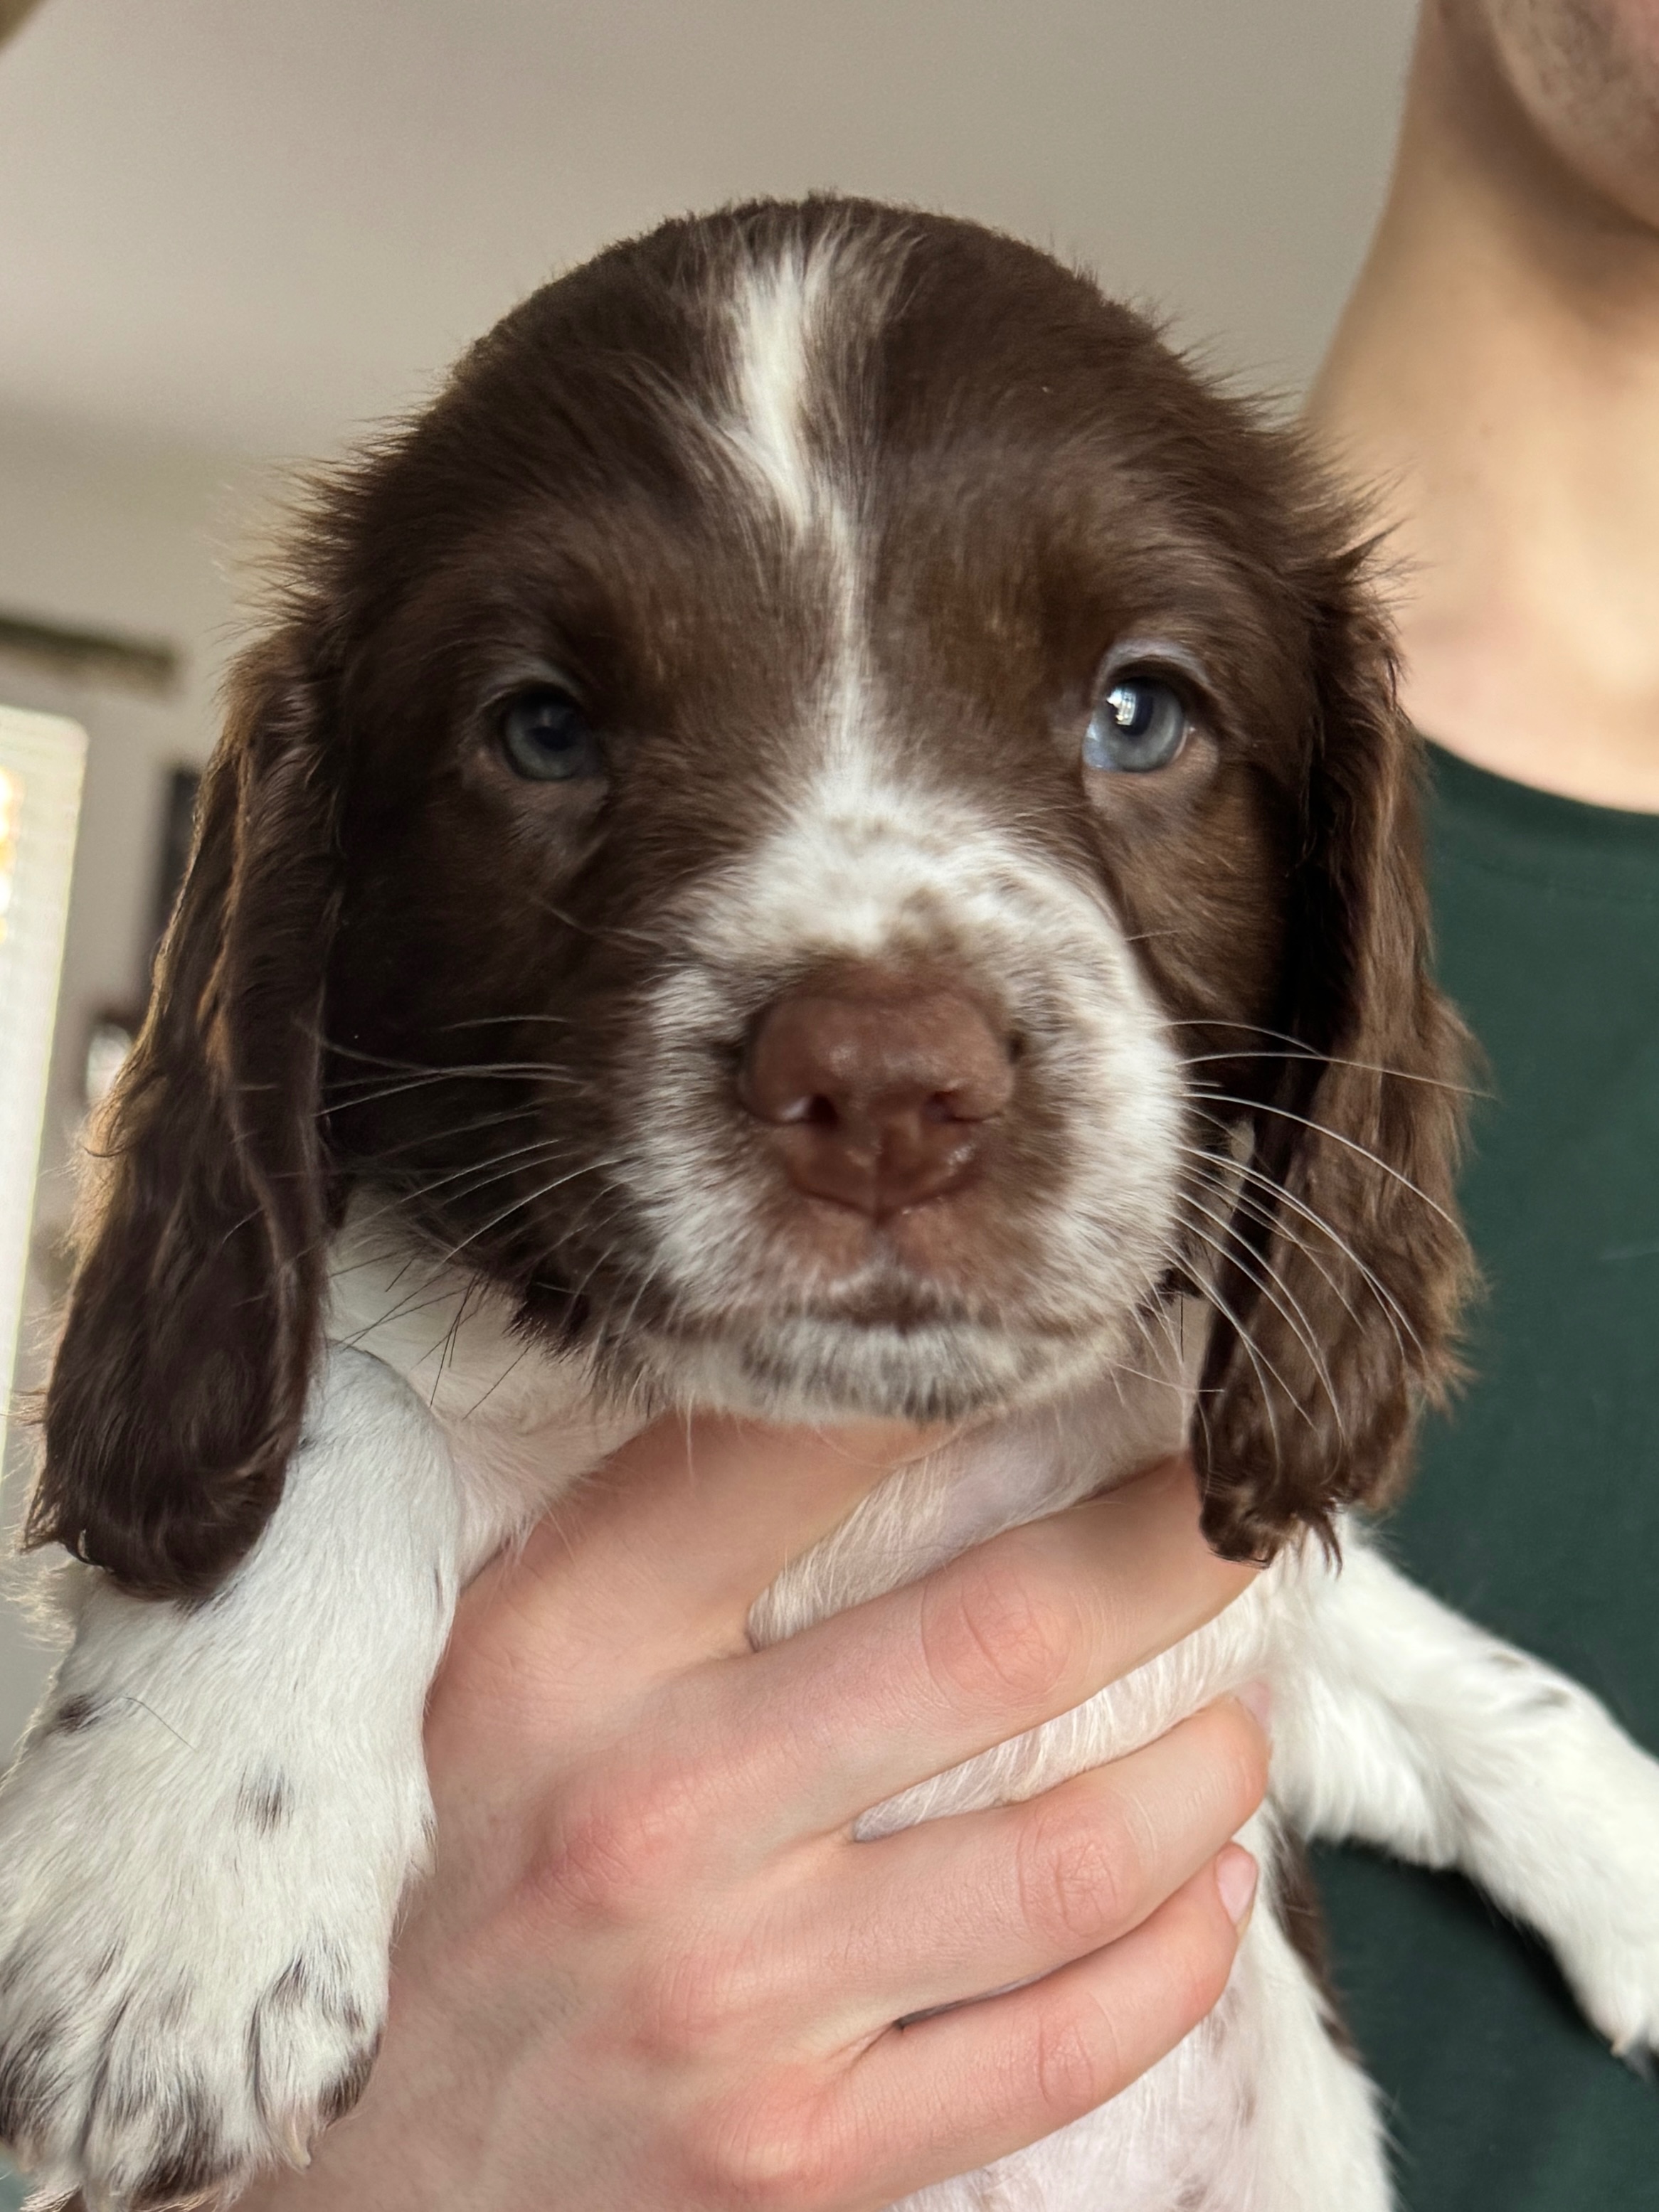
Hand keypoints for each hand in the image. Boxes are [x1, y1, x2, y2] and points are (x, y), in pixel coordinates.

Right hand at [240, 1425, 1263, 2210]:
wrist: (333, 2169)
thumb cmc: (441, 1855)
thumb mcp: (485, 1653)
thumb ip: (650, 1535)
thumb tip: (888, 1402)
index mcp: (560, 1648)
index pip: (805, 1451)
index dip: (978, 1371)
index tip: (1089, 1337)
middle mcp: (652, 1813)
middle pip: (1000, 1641)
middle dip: (1174, 1550)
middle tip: (1251, 1500)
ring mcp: (735, 2002)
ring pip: (1068, 1857)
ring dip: (1205, 1763)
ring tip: (1237, 1712)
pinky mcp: (799, 2163)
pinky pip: (1057, 2053)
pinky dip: (1177, 1955)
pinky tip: (1208, 1888)